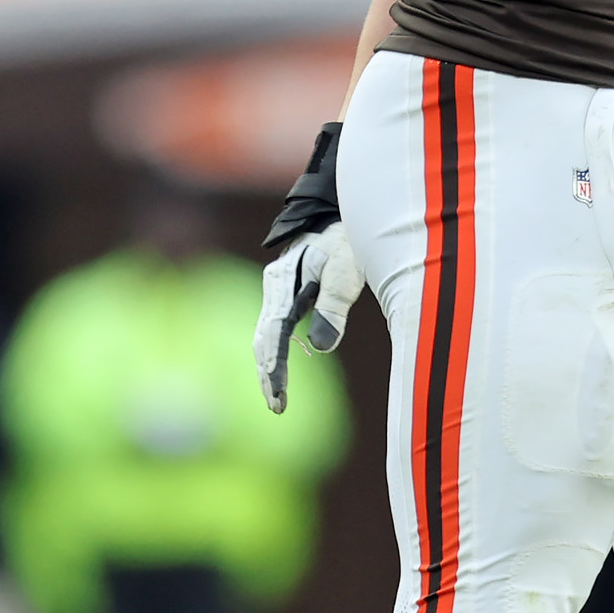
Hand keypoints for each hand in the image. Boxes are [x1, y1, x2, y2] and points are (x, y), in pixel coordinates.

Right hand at [255, 122, 360, 412]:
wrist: (347, 207)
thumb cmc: (350, 234)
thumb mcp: (347, 267)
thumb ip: (334, 304)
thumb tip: (320, 348)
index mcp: (283, 278)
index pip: (273, 331)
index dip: (274, 364)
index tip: (278, 391)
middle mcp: (275, 284)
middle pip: (263, 336)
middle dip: (268, 372)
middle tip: (277, 405)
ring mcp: (280, 287)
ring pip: (267, 333)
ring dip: (270, 364)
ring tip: (277, 397)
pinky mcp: (291, 290)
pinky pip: (277, 325)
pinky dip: (276, 350)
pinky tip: (281, 370)